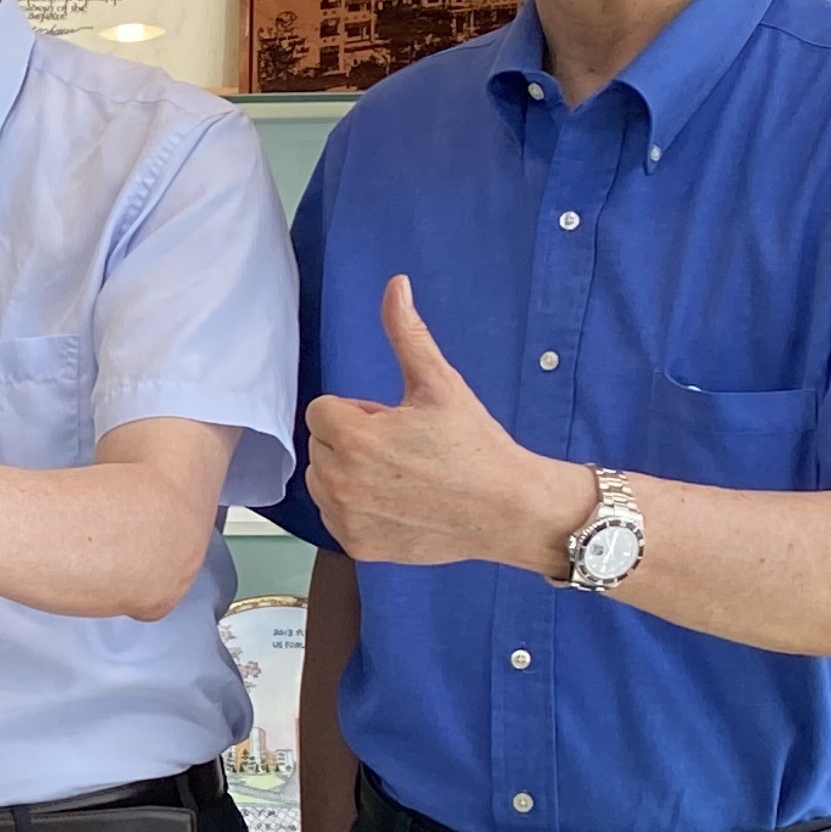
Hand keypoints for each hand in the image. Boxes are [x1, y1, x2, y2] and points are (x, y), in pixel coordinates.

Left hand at [300, 277, 595, 570]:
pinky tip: (397, 503)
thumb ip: (407, 334)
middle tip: (404, 448)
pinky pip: (336, 515)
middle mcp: (340, 482)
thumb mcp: (440, 384)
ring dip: (350, 473)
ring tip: (401, 475)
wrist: (509, 509)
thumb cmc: (475, 445)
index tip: (394, 422)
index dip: (359, 412)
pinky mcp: (358, 546)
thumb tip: (395, 285)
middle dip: (353, 440)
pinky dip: (357, 508)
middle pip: (322, 445)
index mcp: (353, 438)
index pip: (322, 411)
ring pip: (324, 480)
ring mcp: (347, 518)